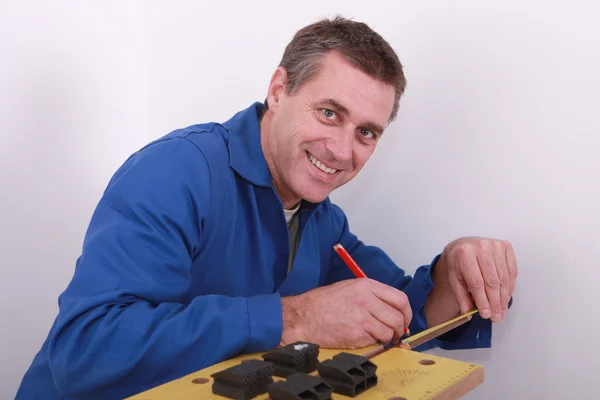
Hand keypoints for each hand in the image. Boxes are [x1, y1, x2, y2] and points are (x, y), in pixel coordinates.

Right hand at [280, 278, 411, 348]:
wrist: (304, 316)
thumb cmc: (323, 302)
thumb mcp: (349, 288)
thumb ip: (372, 295)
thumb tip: (391, 309)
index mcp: (366, 286)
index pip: (400, 299)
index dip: (406, 312)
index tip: (405, 319)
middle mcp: (367, 300)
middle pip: (398, 318)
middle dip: (400, 329)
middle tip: (395, 333)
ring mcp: (362, 318)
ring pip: (389, 332)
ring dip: (387, 337)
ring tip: (377, 336)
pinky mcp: (356, 334)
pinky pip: (375, 341)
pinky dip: (373, 342)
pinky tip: (362, 337)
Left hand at [440, 237, 517, 321]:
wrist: (464, 245)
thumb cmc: (459, 261)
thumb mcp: (454, 277)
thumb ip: (461, 295)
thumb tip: (468, 313)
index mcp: (464, 254)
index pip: (477, 282)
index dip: (483, 300)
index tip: (486, 314)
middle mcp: (481, 247)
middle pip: (492, 281)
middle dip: (495, 302)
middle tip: (496, 316)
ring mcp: (495, 246)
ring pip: (503, 278)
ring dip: (504, 298)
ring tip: (501, 311)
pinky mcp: (506, 247)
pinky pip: (512, 271)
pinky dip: (510, 287)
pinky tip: (506, 297)